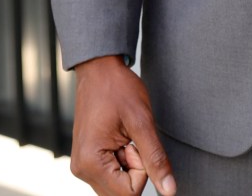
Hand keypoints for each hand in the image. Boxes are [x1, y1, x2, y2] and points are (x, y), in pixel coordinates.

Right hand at [70, 55, 176, 194]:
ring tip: (123, 135)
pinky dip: (121, 160)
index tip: (136, 142)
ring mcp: (82, 165)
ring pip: (117, 185)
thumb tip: (169, 191)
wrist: (99, 68)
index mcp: (91, 163)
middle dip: (135, 169)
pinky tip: (118, 137)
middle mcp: (82, 170)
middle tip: (130, 139)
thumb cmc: (118, 88)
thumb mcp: (142, 121)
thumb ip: (155, 159)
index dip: (142, 169)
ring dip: (128, 165)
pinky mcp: (86, 160)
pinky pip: (111, 175)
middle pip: (122, 193)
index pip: (129, 194)